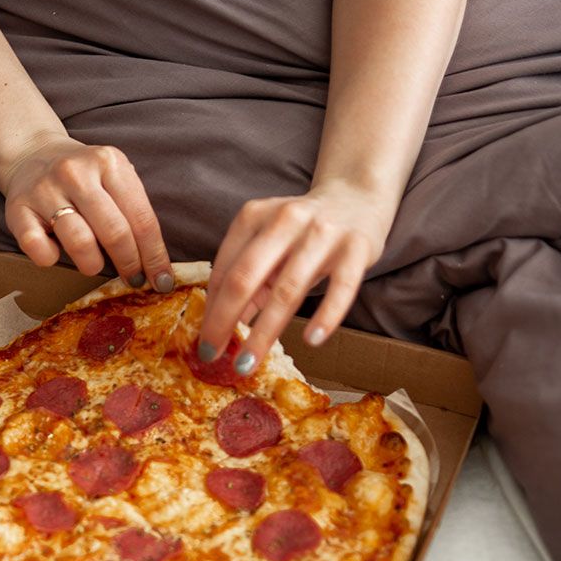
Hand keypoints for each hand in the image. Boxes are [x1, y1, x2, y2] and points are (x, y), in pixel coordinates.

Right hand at [1, 135, 173, 289]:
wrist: (32, 153)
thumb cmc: (84, 178)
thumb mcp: (114, 178)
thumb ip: (133, 212)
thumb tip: (155, 266)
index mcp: (109, 162)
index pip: (141, 218)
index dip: (154, 256)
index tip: (162, 282)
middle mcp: (76, 172)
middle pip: (114, 232)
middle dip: (129, 264)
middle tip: (133, 280)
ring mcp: (44, 189)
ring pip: (78, 242)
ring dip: (92, 264)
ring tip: (94, 265)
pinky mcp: (17, 208)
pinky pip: (37, 248)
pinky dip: (50, 258)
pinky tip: (55, 252)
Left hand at [198, 183, 397, 374]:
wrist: (357, 197)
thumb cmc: (303, 232)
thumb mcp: (269, 246)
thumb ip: (249, 281)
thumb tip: (223, 328)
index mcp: (254, 216)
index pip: (224, 269)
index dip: (210, 309)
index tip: (204, 341)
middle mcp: (284, 220)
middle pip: (245, 278)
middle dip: (223, 320)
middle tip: (212, 355)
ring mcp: (322, 232)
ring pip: (288, 289)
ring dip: (264, 332)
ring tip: (248, 363)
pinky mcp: (356, 247)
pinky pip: (341, 287)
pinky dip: (326, 316)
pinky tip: (311, 340)